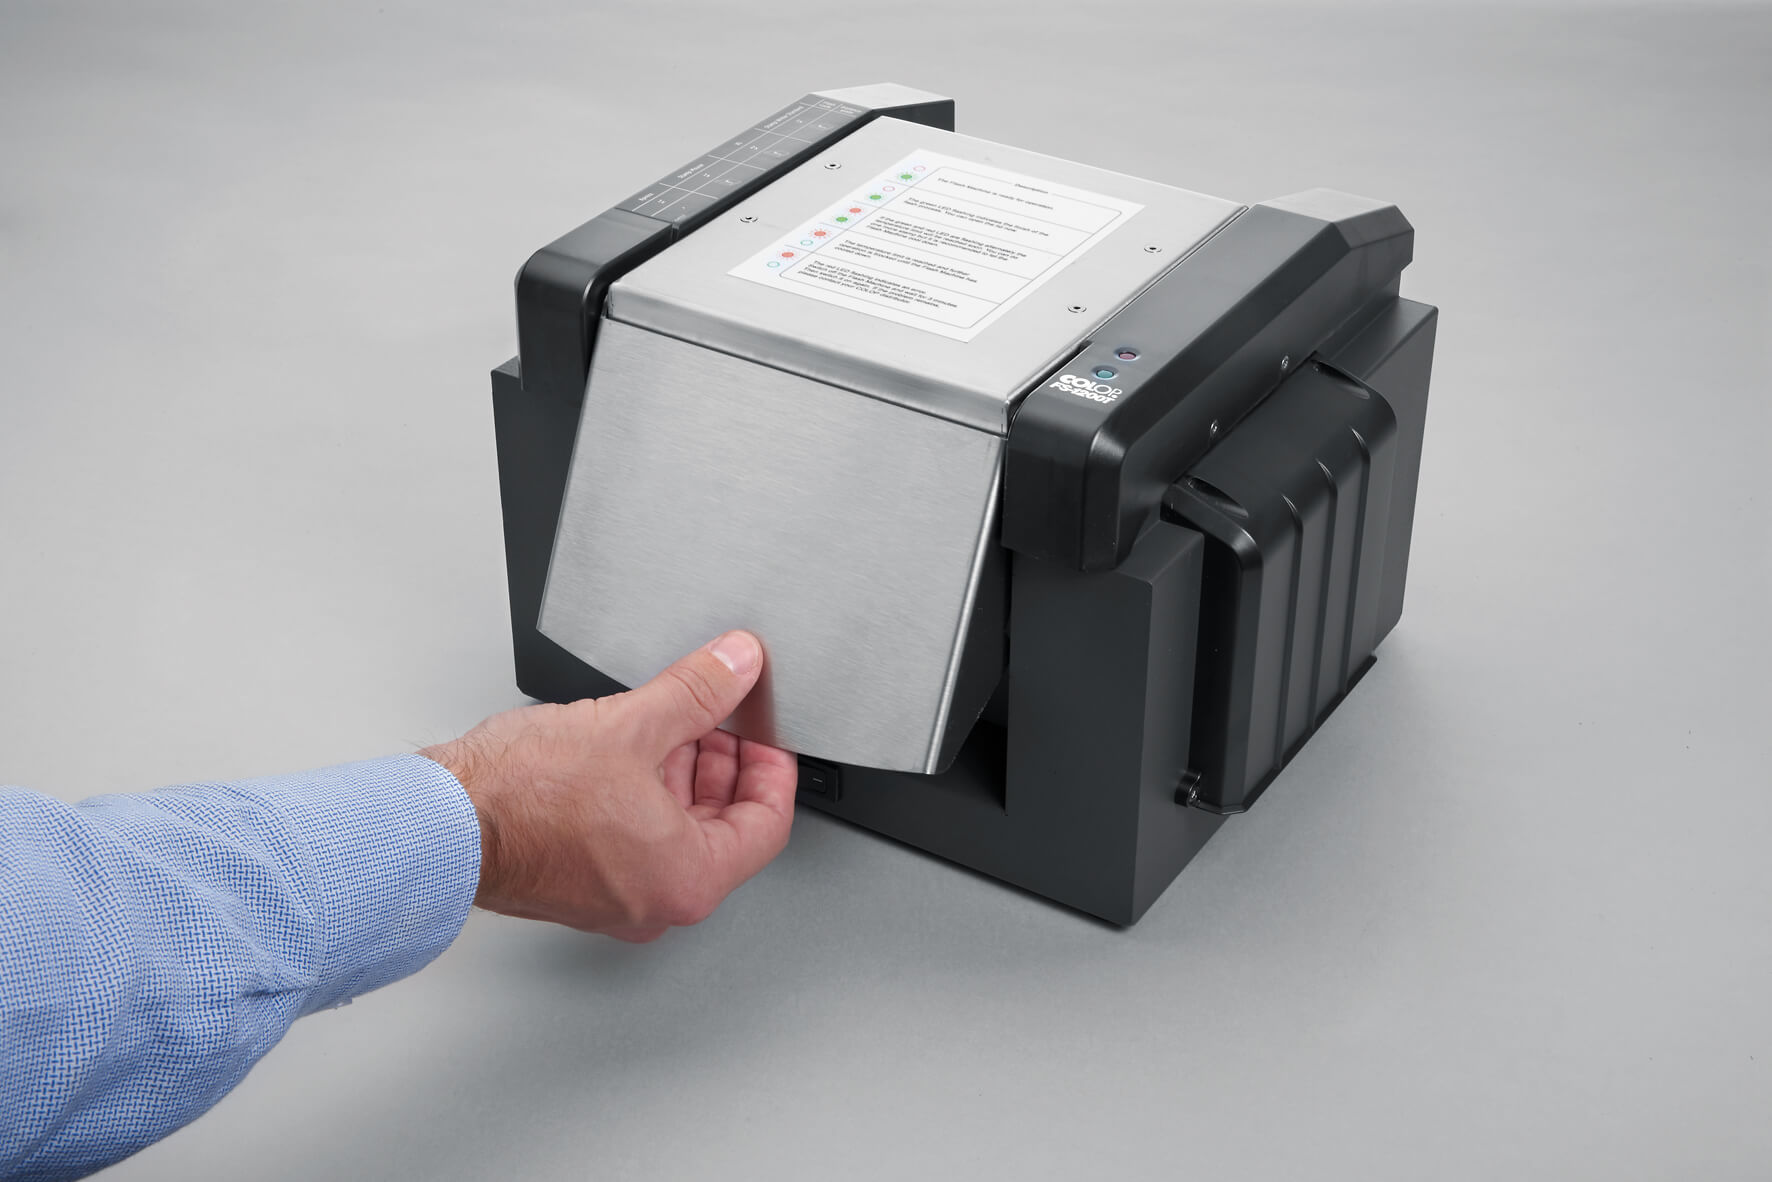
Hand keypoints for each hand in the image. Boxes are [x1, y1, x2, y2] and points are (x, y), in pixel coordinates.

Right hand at [420, 631, 797, 941]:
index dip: (772, 767)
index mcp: (686, 878)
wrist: (436, 823)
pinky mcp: (579, 883)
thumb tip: (737, 666)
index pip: (766, 824)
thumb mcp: (629, 725)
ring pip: (675, 829)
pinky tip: (627, 745)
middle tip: (720, 711)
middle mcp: (655, 901)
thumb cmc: (517, 799)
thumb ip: (698, 692)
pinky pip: (635, 837)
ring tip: (669, 717)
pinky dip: (643, 792)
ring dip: (681, 771)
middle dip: (723, 761)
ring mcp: (615, 897)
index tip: (767, 733)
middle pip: (722, 826)